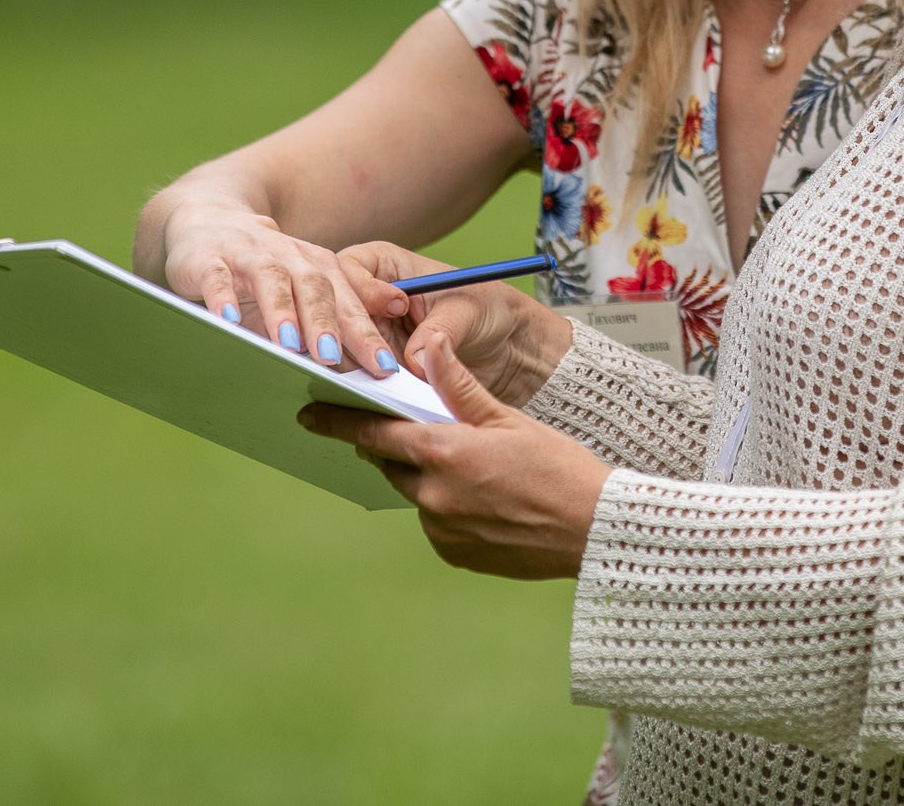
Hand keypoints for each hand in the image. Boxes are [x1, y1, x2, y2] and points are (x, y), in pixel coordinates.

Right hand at [156, 200, 402, 376]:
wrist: (210, 222)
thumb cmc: (268, 266)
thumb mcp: (311, 283)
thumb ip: (348, 308)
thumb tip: (388, 338)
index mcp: (319, 267)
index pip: (349, 302)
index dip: (367, 334)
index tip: (384, 368)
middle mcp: (289, 258)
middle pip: (314, 289)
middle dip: (326, 324)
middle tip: (335, 359)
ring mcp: (249, 256)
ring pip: (271, 281)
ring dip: (281, 312)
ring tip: (289, 345)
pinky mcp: (209, 259)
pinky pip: (217, 277)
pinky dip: (221, 296)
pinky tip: (227, 319)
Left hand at [299, 345, 610, 579]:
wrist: (594, 529)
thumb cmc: (560, 466)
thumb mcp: (510, 418)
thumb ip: (459, 388)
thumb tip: (428, 349)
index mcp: (444, 453)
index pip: (374, 433)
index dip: (339, 422)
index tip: (309, 415)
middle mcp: (434, 496)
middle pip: (392, 464)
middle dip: (397, 446)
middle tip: (418, 431)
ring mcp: (442, 530)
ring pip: (416, 494)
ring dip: (429, 477)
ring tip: (477, 469)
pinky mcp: (455, 555)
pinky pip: (437, 524)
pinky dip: (448, 508)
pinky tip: (486, 499)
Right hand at [337, 241, 574, 406]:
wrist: (508, 350)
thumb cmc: (489, 311)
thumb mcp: (467, 311)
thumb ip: (437, 332)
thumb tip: (411, 361)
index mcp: (388, 266)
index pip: (350, 267)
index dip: (362, 286)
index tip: (392, 306)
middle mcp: (369, 299)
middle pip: (334, 311)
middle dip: (347, 335)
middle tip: (373, 360)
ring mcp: (369, 335)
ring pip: (340, 349)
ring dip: (352, 366)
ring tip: (374, 382)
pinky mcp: (374, 368)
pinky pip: (358, 377)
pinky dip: (363, 387)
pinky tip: (374, 397)